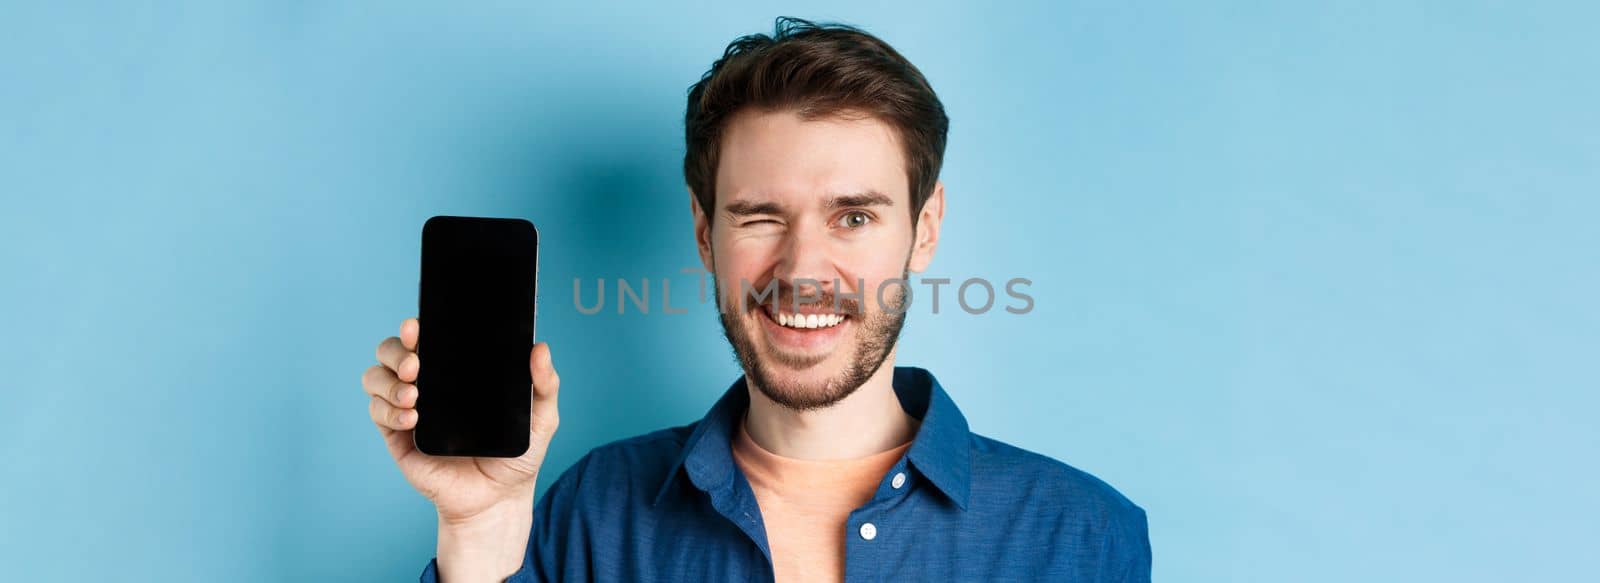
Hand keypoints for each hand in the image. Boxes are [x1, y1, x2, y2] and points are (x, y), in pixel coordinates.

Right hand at [361, 317, 559, 580]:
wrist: (498, 498)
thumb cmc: (516, 453)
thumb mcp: (540, 418)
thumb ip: (545, 384)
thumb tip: (540, 349)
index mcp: (455, 370)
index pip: (427, 337)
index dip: (414, 327)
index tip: (416, 327)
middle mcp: (427, 383)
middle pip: (390, 351)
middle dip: (396, 351)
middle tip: (416, 365)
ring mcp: (408, 408)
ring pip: (375, 378)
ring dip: (388, 382)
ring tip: (414, 396)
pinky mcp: (397, 436)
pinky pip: (378, 413)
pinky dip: (388, 412)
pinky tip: (412, 420)